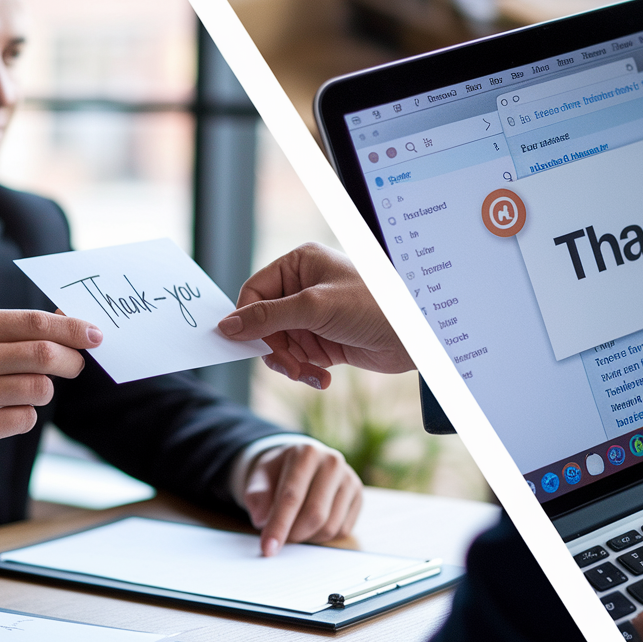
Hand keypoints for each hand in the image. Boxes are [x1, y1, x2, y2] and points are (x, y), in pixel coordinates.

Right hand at [0, 310, 101, 460]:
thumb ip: (18, 328)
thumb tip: (72, 320)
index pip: (35, 323)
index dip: (72, 329)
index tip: (96, 335)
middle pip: (46, 356)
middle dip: (72, 361)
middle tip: (76, 364)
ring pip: (41, 390)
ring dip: (44, 390)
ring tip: (24, 388)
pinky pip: (26, 419)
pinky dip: (26, 414)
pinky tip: (3, 410)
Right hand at [217, 243, 413, 388]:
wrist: (415, 337)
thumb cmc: (372, 306)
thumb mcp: (315, 307)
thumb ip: (268, 316)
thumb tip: (227, 325)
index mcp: (300, 263)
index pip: (254, 291)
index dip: (248, 319)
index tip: (246, 344)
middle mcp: (304, 287)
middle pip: (264, 322)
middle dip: (274, 348)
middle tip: (290, 366)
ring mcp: (313, 315)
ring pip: (279, 344)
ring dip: (291, 364)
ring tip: (310, 374)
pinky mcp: (324, 340)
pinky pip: (298, 358)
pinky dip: (305, 371)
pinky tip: (323, 378)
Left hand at [243, 442, 361, 555]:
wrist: (300, 464)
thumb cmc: (277, 473)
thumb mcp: (258, 478)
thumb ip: (256, 495)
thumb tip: (262, 519)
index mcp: (306, 453)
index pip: (292, 496)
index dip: (278, 525)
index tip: (267, 549)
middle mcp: (333, 462)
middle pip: (314, 514)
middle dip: (293, 535)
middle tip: (278, 540)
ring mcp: (349, 479)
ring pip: (330, 526)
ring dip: (307, 537)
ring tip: (293, 528)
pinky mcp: (359, 496)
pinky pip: (343, 531)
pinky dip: (322, 537)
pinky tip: (310, 525)